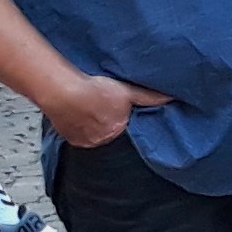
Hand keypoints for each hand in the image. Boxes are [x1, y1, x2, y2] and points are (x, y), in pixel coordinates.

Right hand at [41, 72, 170, 148]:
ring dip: (92, 125)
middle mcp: (102, 140)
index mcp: (118, 129)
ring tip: (88, 109)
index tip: (116, 109)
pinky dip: (78, 126)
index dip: (122, 117)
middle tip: (101, 107)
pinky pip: (76, 134)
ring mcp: (84, 141)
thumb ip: (148, 97)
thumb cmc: (93, 91)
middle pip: (109, 132)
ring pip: (92, 134)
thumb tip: (170, 98)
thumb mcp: (126, 91)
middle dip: (107, 122)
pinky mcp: (68, 138)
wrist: (62, 93)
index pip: (125, 127)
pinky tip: (77, 114)